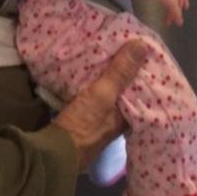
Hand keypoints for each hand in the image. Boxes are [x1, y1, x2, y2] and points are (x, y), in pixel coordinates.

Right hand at [53, 41, 148, 168]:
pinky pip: (96, 94)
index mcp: (130, 116)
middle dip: (124, 70)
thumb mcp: (102, 96)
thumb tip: (142, 45)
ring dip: (108, 75)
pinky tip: (90, 69)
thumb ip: (120, 73)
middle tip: (122, 43)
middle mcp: (119, 118)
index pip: (143, 89)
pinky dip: (95, 82)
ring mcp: (102, 119)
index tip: (142, 49)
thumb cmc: (83, 125)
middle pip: (126, 89)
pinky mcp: (86, 116)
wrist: (53, 152)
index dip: (143, 70)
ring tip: (107, 50)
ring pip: (111, 92)